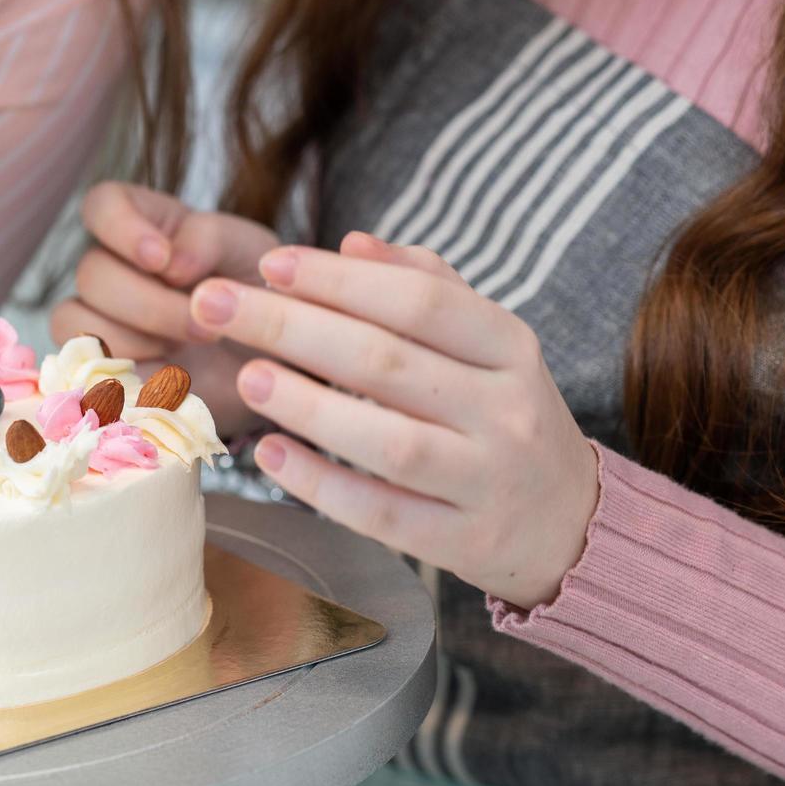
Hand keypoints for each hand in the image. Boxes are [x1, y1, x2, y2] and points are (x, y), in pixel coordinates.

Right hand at [51, 181, 277, 432]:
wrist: (269, 364)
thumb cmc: (256, 294)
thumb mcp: (250, 251)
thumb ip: (211, 239)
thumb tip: (172, 262)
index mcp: (146, 223)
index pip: (102, 205)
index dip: (119, 228)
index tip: (160, 258)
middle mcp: (113, 266)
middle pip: (91, 273)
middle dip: (150, 304)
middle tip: (204, 327)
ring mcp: (100, 318)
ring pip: (76, 320)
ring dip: (134, 342)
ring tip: (186, 356)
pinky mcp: (99, 367)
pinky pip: (84, 370)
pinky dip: (126, 376)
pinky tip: (167, 381)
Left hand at [190, 232, 599, 608]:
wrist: (569, 522)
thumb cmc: (500, 412)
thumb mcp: (485, 342)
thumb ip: (423, 284)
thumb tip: (351, 243)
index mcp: (510, 346)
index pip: (419, 300)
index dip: (338, 280)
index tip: (267, 264)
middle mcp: (505, 411)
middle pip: (388, 362)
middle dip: (292, 328)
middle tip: (215, 306)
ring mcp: (486, 481)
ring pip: (389, 442)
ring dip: (307, 406)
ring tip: (244, 376)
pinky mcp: (461, 542)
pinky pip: (382, 514)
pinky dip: (321, 485)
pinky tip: (269, 454)